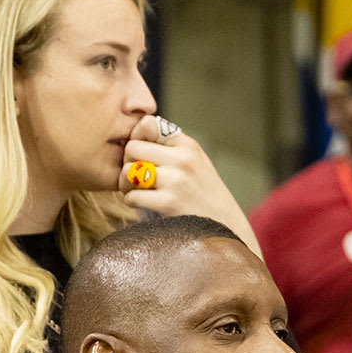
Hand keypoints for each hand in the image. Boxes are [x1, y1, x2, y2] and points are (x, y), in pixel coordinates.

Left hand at [119, 115, 259, 252]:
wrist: (226, 228)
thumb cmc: (204, 196)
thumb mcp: (196, 163)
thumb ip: (171, 149)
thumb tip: (136, 135)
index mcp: (188, 145)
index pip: (147, 124)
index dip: (136, 138)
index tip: (141, 155)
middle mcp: (183, 158)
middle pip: (132, 147)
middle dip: (127, 163)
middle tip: (134, 177)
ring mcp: (176, 180)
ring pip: (128, 171)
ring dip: (126, 184)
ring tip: (136, 191)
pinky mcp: (169, 203)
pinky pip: (132, 195)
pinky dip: (132, 201)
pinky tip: (143, 205)